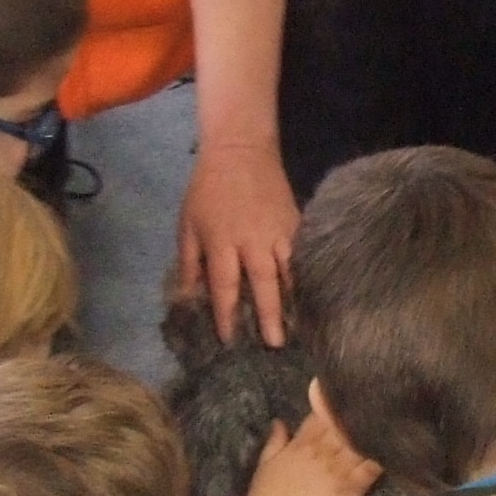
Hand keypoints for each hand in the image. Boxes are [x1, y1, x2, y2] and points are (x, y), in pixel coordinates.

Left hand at [177, 141, 299, 345]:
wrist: (242, 151)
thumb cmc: (208, 190)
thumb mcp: (188, 224)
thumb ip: (188, 262)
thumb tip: (188, 298)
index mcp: (222, 241)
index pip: (225, 285)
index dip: (226, 314)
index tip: (230, 340)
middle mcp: (252, 240)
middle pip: (262, 283)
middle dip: (268, 315)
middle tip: (274, 344)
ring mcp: (278, 231)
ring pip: (288, 271)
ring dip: (291, 301)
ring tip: (297, 328)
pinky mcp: (296, 223)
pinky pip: (300, 256)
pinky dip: (303, 278)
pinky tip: (307, 298)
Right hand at [245, 390, 379, 495]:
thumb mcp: (265, 464)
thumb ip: (275, 440)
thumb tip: (280, 421)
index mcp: (302, 444)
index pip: (322, 416)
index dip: (336, 406)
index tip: (350, 401)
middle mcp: (321, 451)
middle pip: (346, 425)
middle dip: (360, 415)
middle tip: (380, 406)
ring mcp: (337, 469)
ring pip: (361, 441)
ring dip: (375, 432)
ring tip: (392, 422)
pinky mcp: (350, 488)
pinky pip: (371, 467)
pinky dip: (382, 457)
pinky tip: (395, 448)